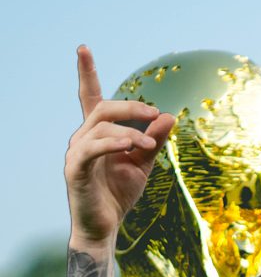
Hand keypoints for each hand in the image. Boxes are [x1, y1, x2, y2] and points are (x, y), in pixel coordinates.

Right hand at [64, 46, 174, 246]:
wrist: (105, 228)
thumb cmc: (119, 194)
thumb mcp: (143, 163)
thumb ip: (154, 139)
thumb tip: (170, 115)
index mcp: (97, 133)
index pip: (90, 97)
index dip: (87, 73)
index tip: (83, 48)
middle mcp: (82, 138)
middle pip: (103, 108)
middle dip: (131, 107)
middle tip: (156, 115)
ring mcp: (76, 153)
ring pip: (100, 127)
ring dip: (130, 131)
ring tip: (149, 145)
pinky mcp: (75, 170)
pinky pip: (90, 149)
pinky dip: (112, 143)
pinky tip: (130, 145)